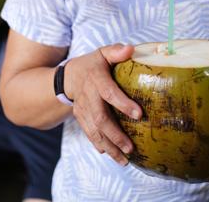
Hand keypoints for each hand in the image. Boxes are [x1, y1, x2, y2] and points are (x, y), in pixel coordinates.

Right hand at [64, 44, 141, 165]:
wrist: (68, 76)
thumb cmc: (93, 64)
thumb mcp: (103, 53)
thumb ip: (116, 51)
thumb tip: (131, 49)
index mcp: (97, 79)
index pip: (110, 93)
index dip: (123, 104)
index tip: (139, 114)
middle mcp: (89, 96)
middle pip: (101, 118)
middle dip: (116, 135)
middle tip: (131, 148)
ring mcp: (83, 110)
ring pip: (94, 131)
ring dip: (109, 147)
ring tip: (124, 160)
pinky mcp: (81, 118)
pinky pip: (89, 134)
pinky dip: (99, 145)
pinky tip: (111, 154)